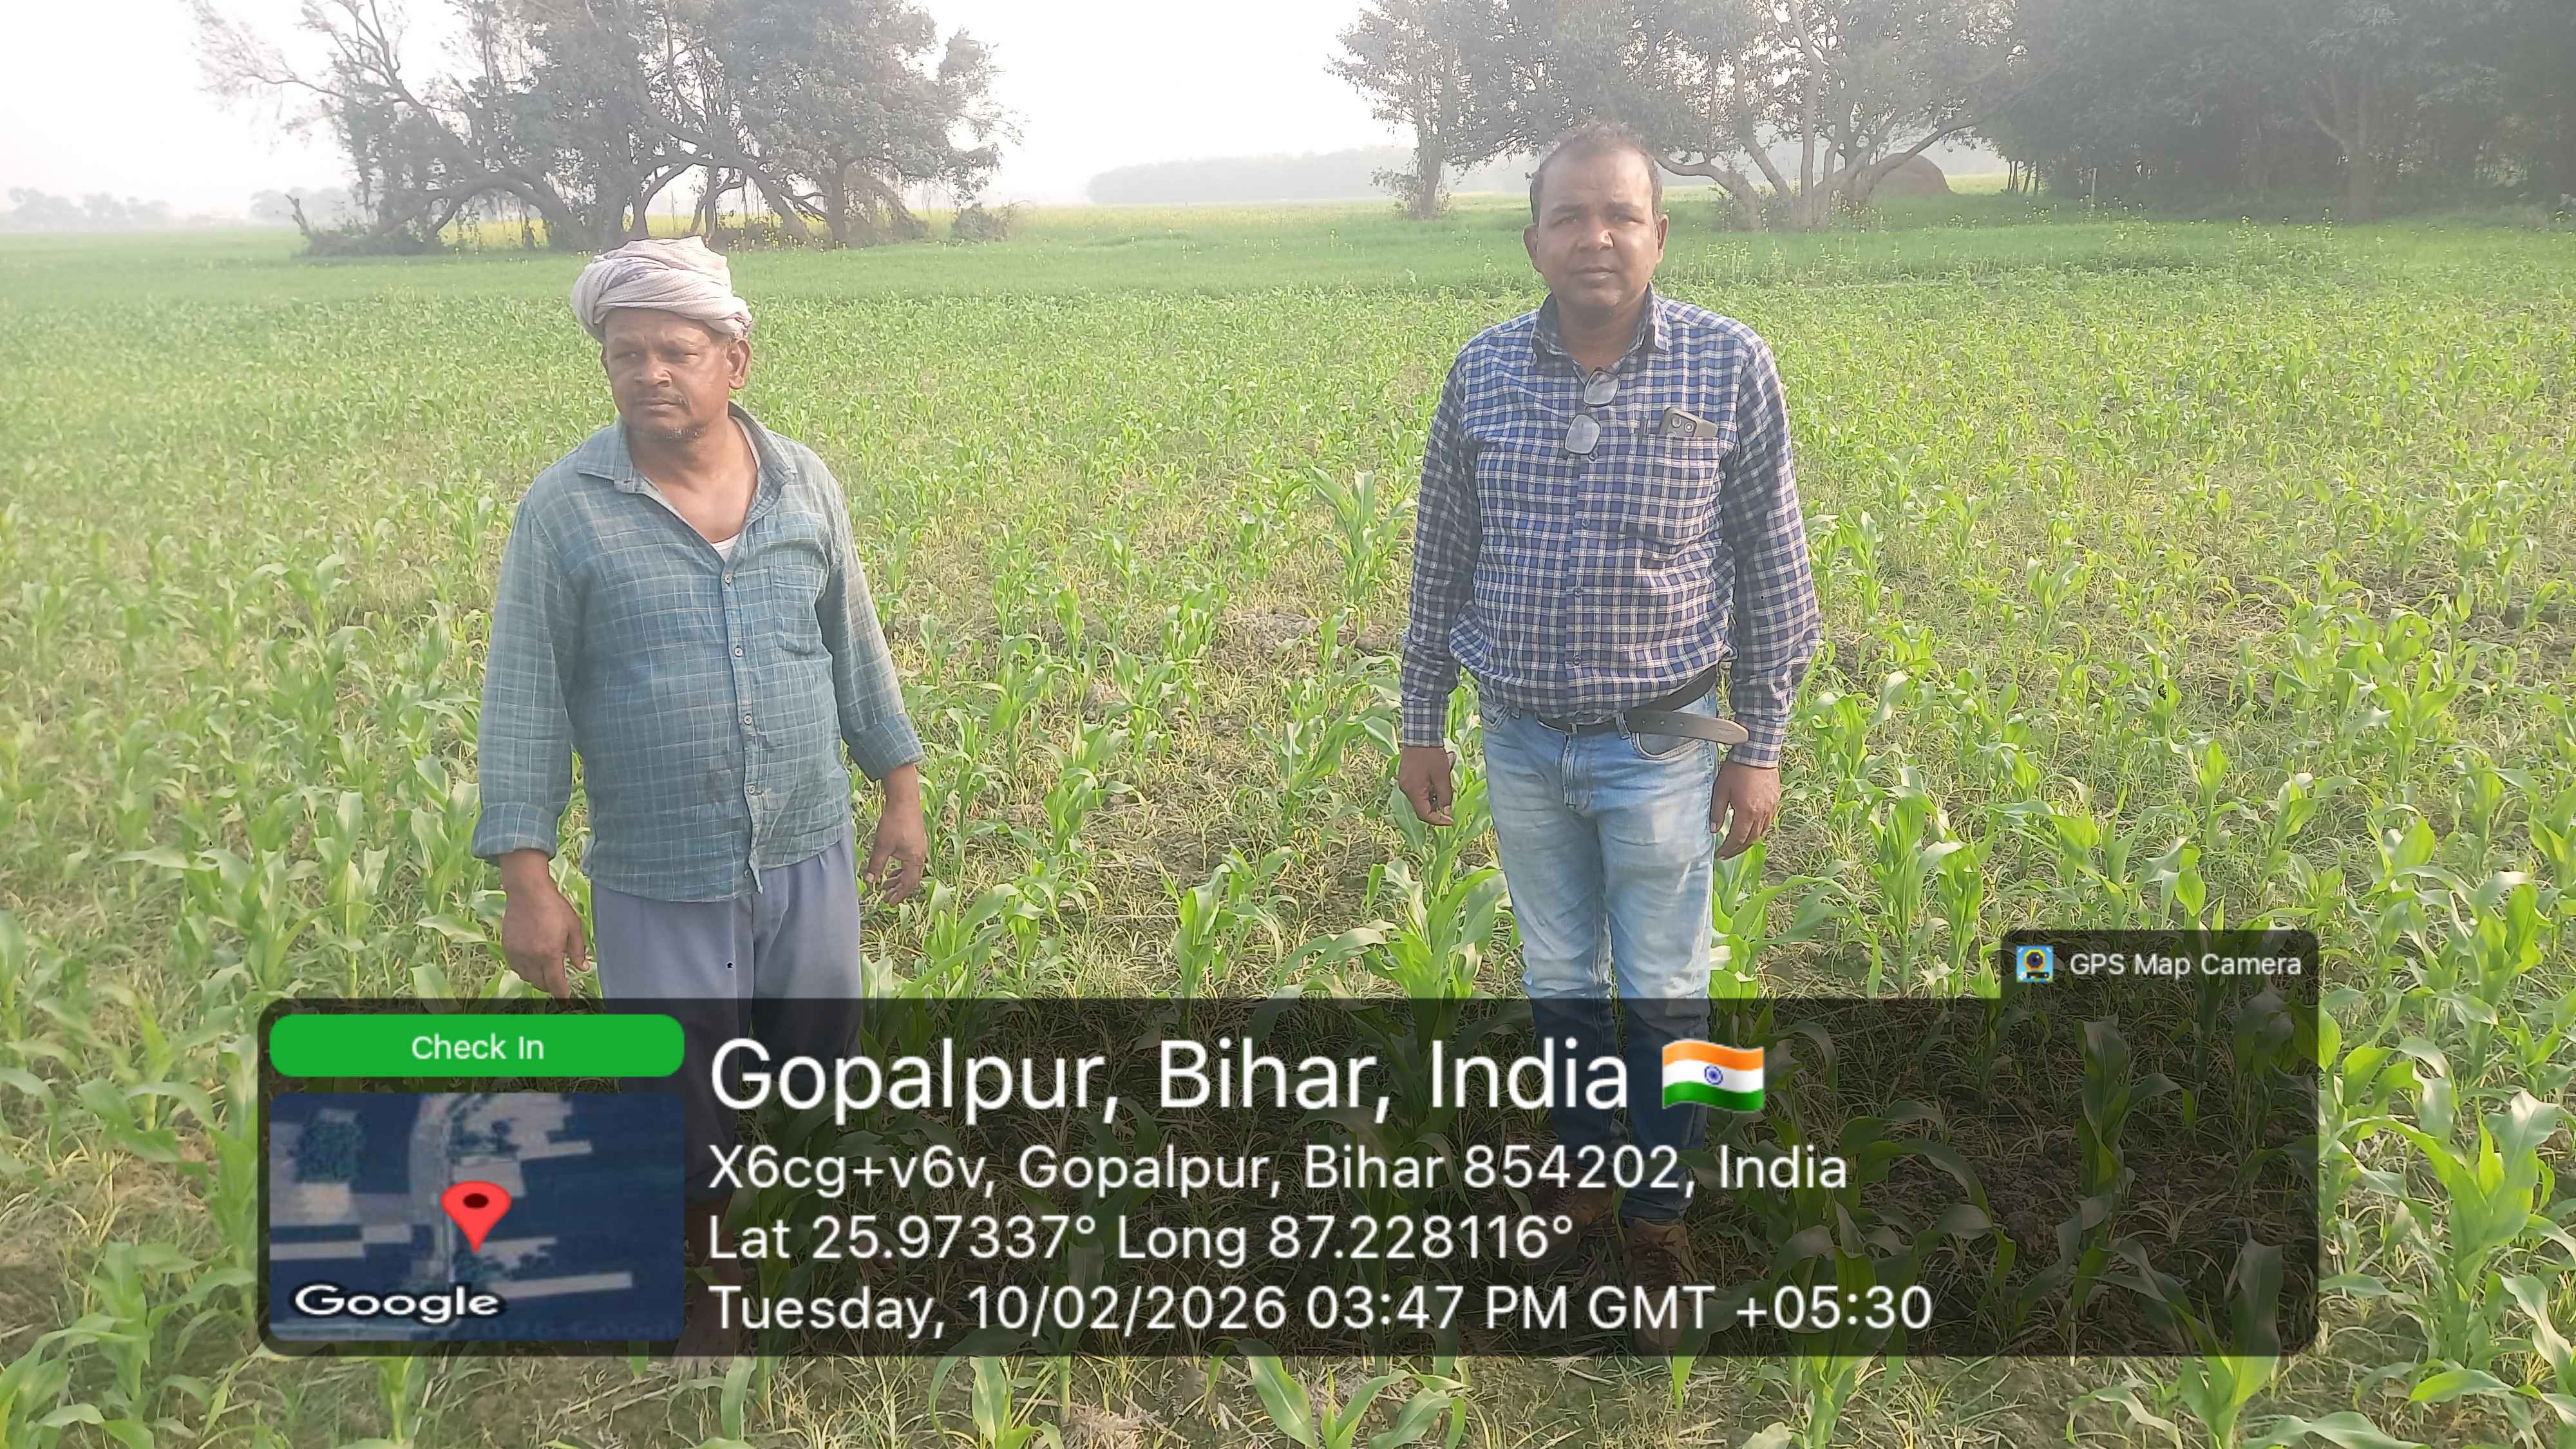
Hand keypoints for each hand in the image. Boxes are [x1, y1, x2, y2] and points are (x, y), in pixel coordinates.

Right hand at [497, 851, 586, 999]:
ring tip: (545, 972)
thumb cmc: (553, 907)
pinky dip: (525, 970)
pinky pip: (516, 967)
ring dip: (537, 978)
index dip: (561, 993)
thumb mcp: (573, 927)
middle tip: (558, 983)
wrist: (527, 892)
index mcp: (549, 954)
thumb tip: (582, 968)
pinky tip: (532, 963)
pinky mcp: (507, 948)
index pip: (555, 983)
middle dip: (551, 986)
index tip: (565, 999)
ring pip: (527, 977)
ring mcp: (517, 953)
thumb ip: (577, 950)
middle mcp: (531, 958)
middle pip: (541, 983)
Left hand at [863, 763, 927, 903]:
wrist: (904, 800)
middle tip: (885, 896)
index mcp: (914, 859)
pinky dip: (901, 868)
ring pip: (910, 870)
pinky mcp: (916, 840)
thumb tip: (869, 881)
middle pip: (911, 879)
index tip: (889, 902)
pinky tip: (891, 867)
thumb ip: (876, 866)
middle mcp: (920, 855)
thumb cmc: (894, 822)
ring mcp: (919, 848)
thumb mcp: (882, 846)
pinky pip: (911, 861)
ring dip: (898, 878)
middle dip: (898, 889)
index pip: (908, 884)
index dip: (899, 894)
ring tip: (885, 883)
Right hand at [1397, 745, 1455, 825]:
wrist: (1420, 735)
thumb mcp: (1442, 777)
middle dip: (1437, 807)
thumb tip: (1447, 811)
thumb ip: (1445, 797)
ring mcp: (1404, 783)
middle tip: (1450, 800)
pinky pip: (1418, 789)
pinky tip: (1437, 779)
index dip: (1438, 820)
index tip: (1450, 820)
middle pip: (1422, 807)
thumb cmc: (1431, 755)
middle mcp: (1406, 790)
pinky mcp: (1406, 777)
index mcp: (1414, 792)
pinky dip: (1429, 789)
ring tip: (1445, 784)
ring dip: (1434, 796)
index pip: (1424, 815)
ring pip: (1421, 798)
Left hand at [1710, 760, 1781, 858]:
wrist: (1757, 753)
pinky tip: (1752, 830)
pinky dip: (1759, 831)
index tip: (1720, 854)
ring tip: (1739, 845)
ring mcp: (1771, 808)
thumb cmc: (1737, 769)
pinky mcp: (1775, 802)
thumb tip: (1714, 829)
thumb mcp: (1721, 790)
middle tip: (1728, 853)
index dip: (1729, 849)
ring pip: (1761, 833)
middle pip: (1751, 839)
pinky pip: (1768, 823)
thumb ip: (1717, 812)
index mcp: (1747, 812)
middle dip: (1738, 849)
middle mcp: (1761, 814)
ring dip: (1749, 841)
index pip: (1737, 839)